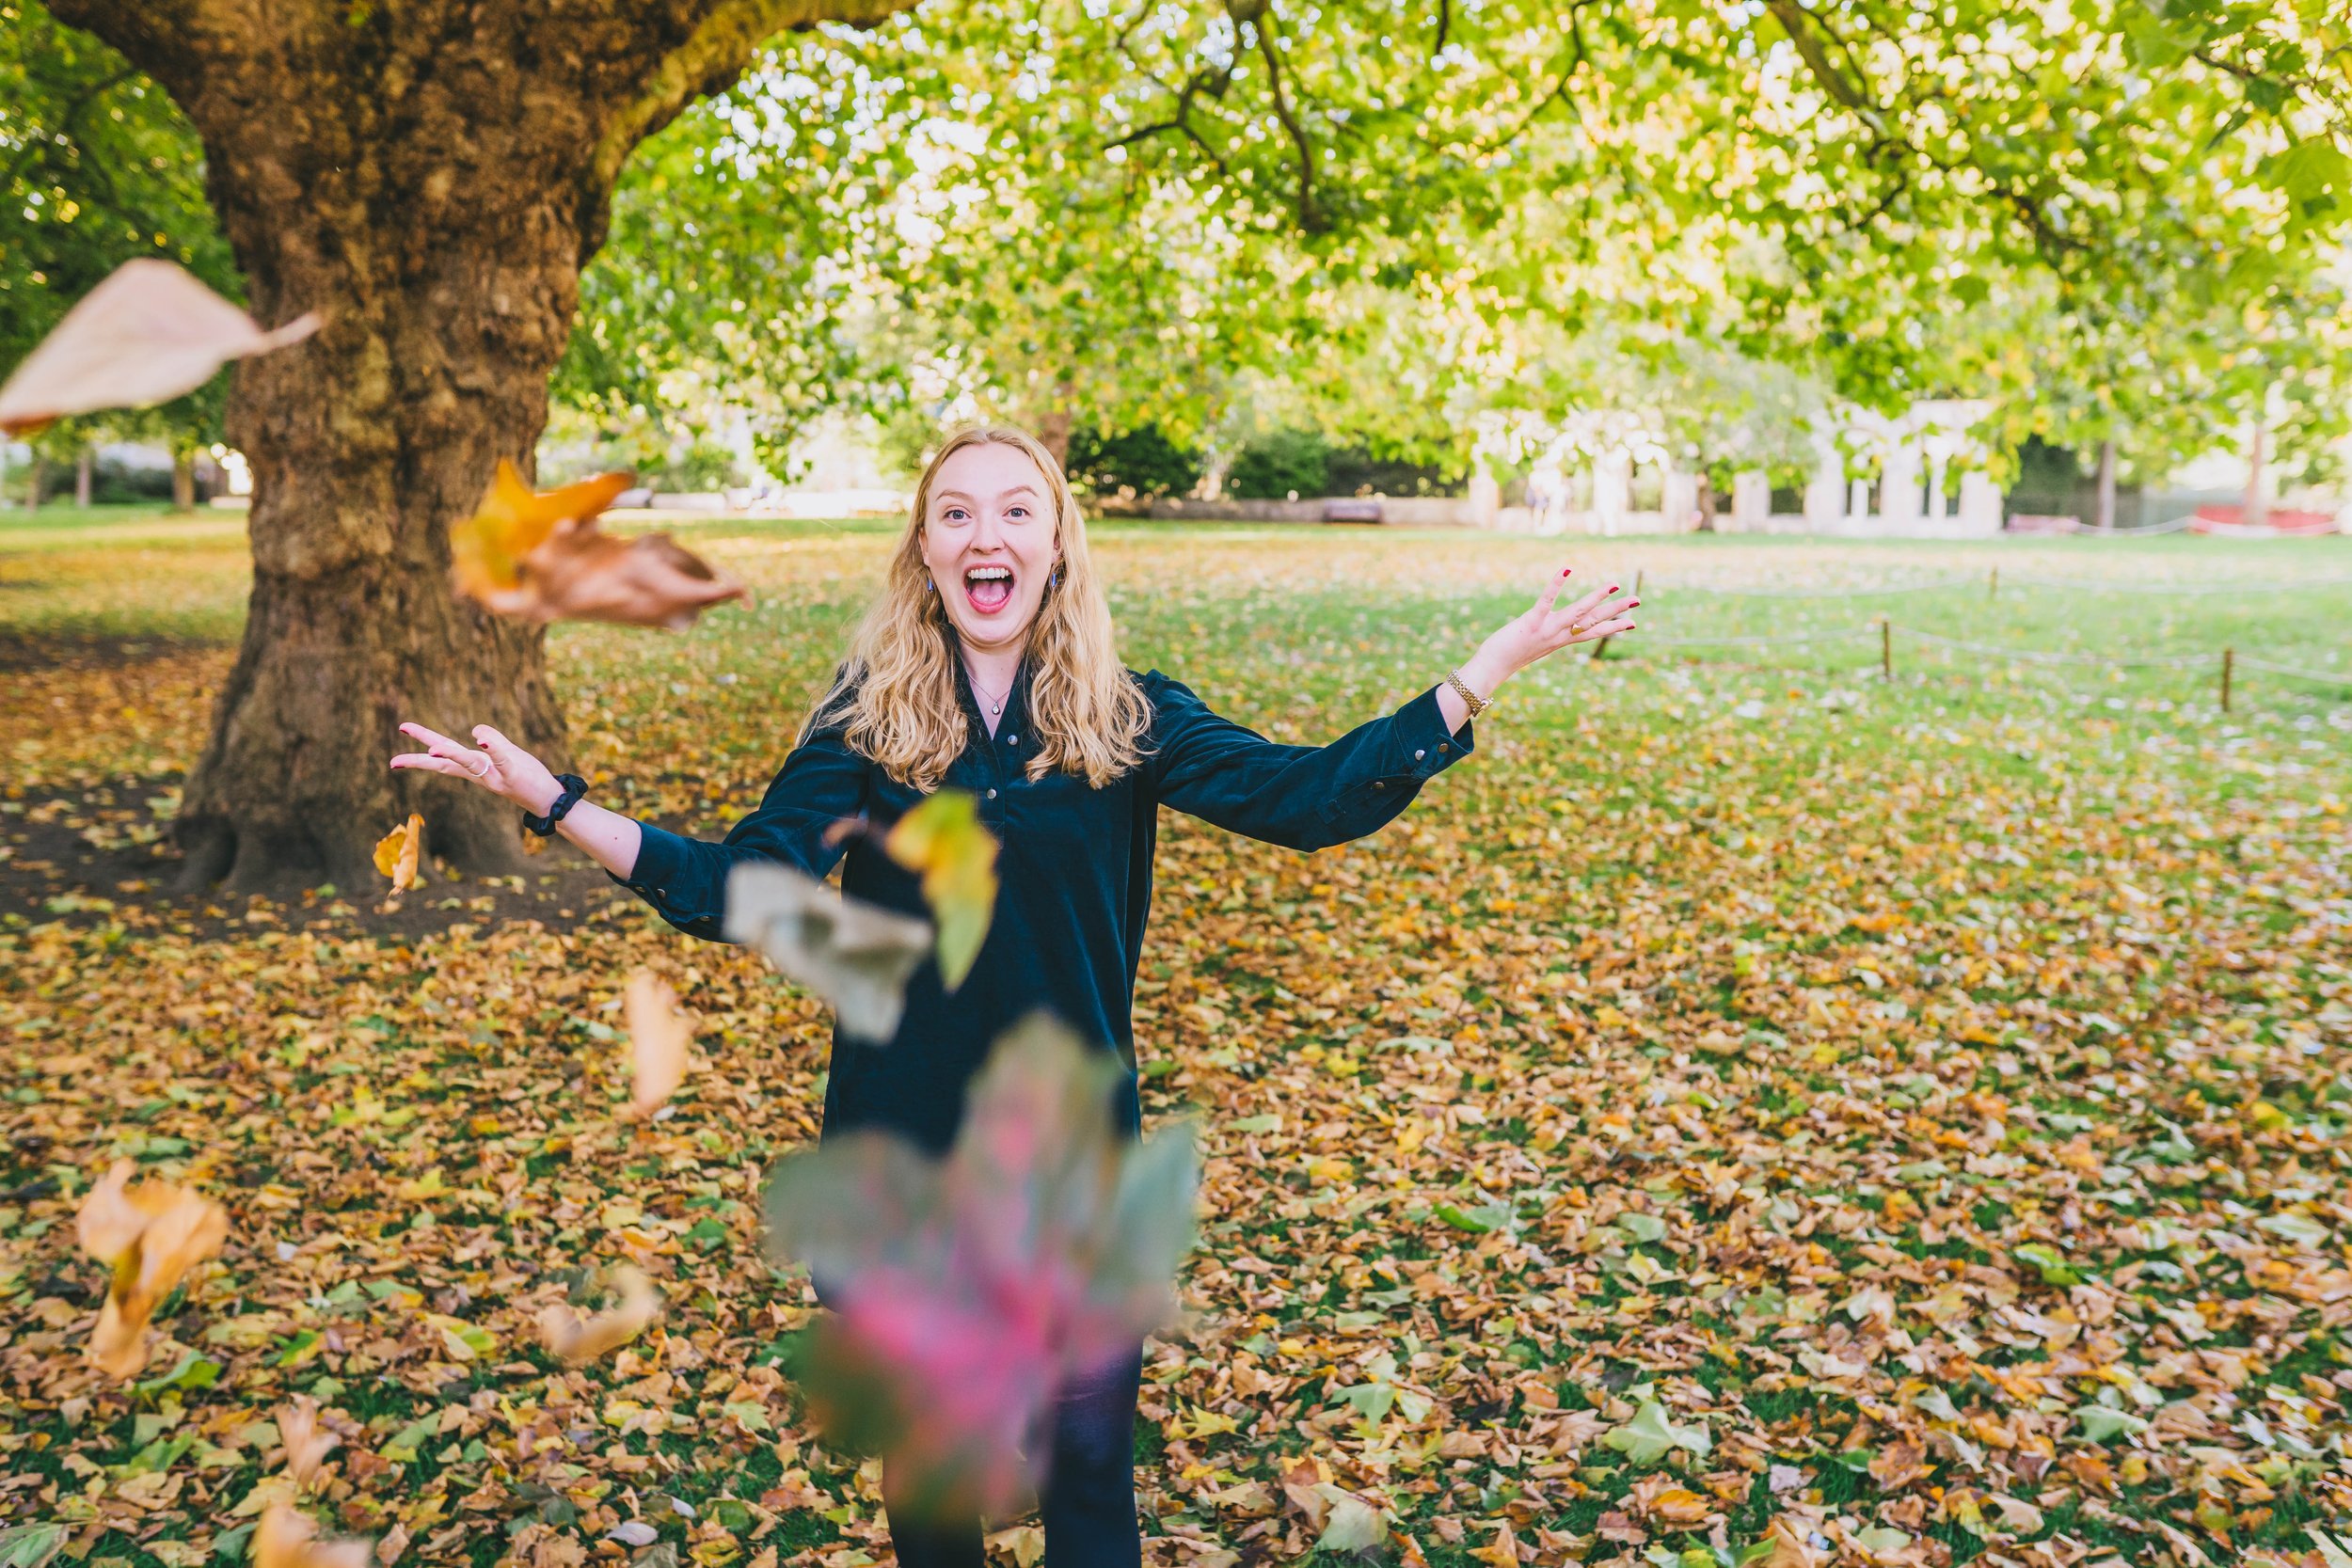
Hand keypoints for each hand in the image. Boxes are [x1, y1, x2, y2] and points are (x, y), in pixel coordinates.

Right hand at [390, 722, 562, 813]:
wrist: (547, 799)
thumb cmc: (525, 775)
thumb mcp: (507, 753)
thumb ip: (492, 740)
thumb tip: (475, 730)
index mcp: (475, 767)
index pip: (444, 757)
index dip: (422, 747)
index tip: (402, 732)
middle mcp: (480, 773)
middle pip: (446, 764)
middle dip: (421, 761)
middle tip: (394, 762)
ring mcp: (495, 776)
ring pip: (469, 762)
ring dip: (452, 755)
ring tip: (434, 749)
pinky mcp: (513, 774)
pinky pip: (501, 759)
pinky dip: (492, 748)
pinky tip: (480, 737)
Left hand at [1460, 566, 1637, 691]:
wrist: (1492, 668)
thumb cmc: (1509, 655)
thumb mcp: (1534, 645)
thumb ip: (1547, 637)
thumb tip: (1554, 633)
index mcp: (1560, 640)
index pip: (1592, 633)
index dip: (1613, 627)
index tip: (1633, 623)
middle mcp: (1558, 636)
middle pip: (1592, 621)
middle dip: (1616, 611)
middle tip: (1637, 600)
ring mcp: (1546, 630)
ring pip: (1577, 612)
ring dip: (1596, 598)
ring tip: (1614, 584)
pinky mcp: (1530, 622)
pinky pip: (1546, 601)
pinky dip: (1556, 585)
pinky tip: (1566, 570)